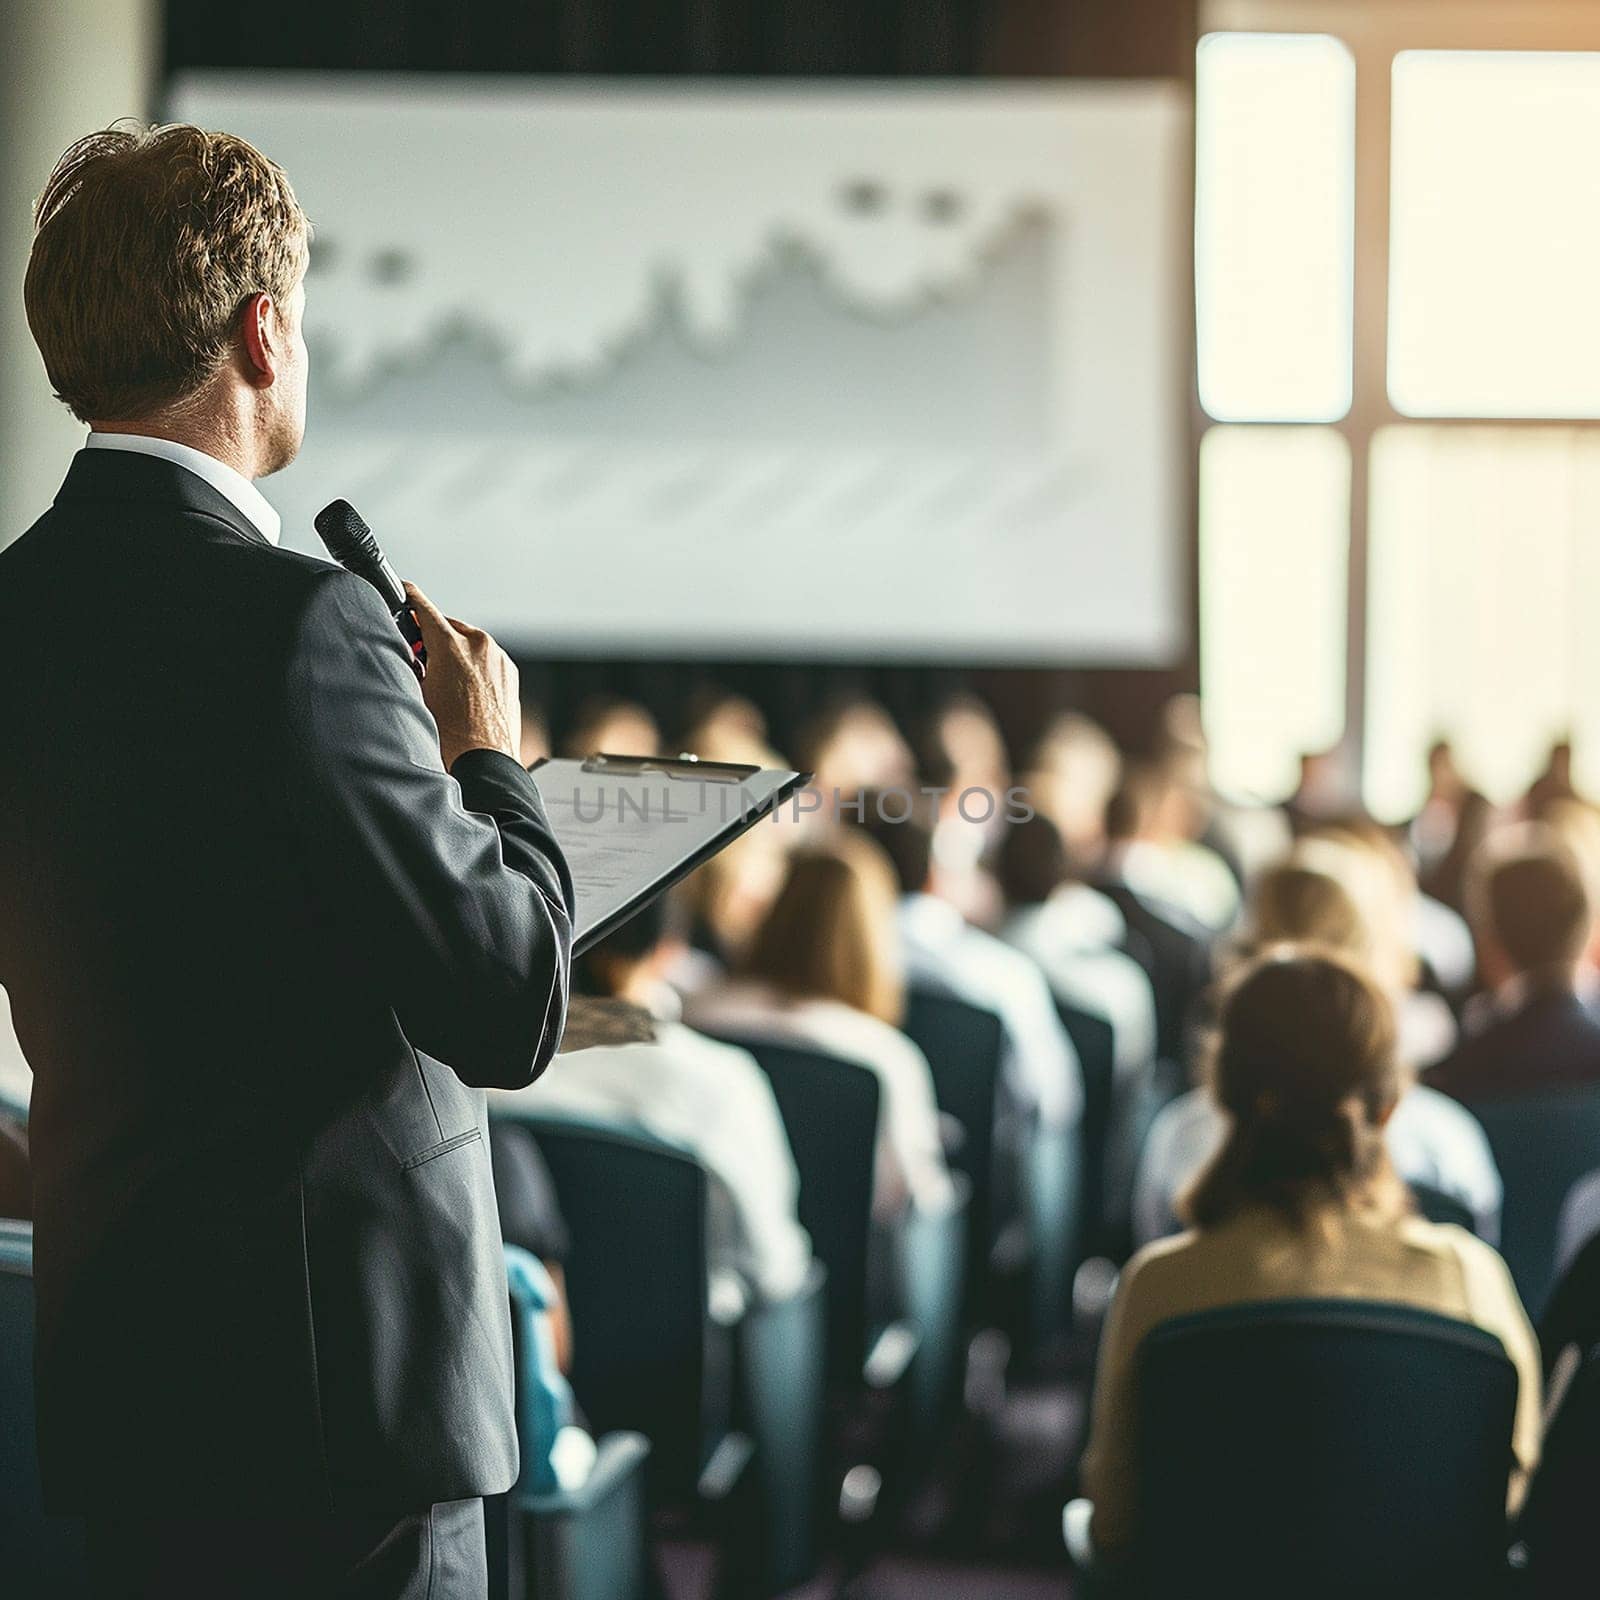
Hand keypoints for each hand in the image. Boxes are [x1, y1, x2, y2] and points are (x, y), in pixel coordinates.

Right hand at [404, 583, 520, 769]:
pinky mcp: (510, 673)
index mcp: (452, 646)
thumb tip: (407, 651)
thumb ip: (412, 663)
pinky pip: (486, 658)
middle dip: (431, 636)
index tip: (403, 589)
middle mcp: (479, 646)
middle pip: (448, 625)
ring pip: (468, 642)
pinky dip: (472, 665)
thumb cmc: (451, 737)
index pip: (424, 608)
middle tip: (417, 655)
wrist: (484, 763)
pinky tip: (461, 689)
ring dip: (453, 651)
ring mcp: (499, 659)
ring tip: (441, 680)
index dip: (409, 597)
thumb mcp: (417, 694)